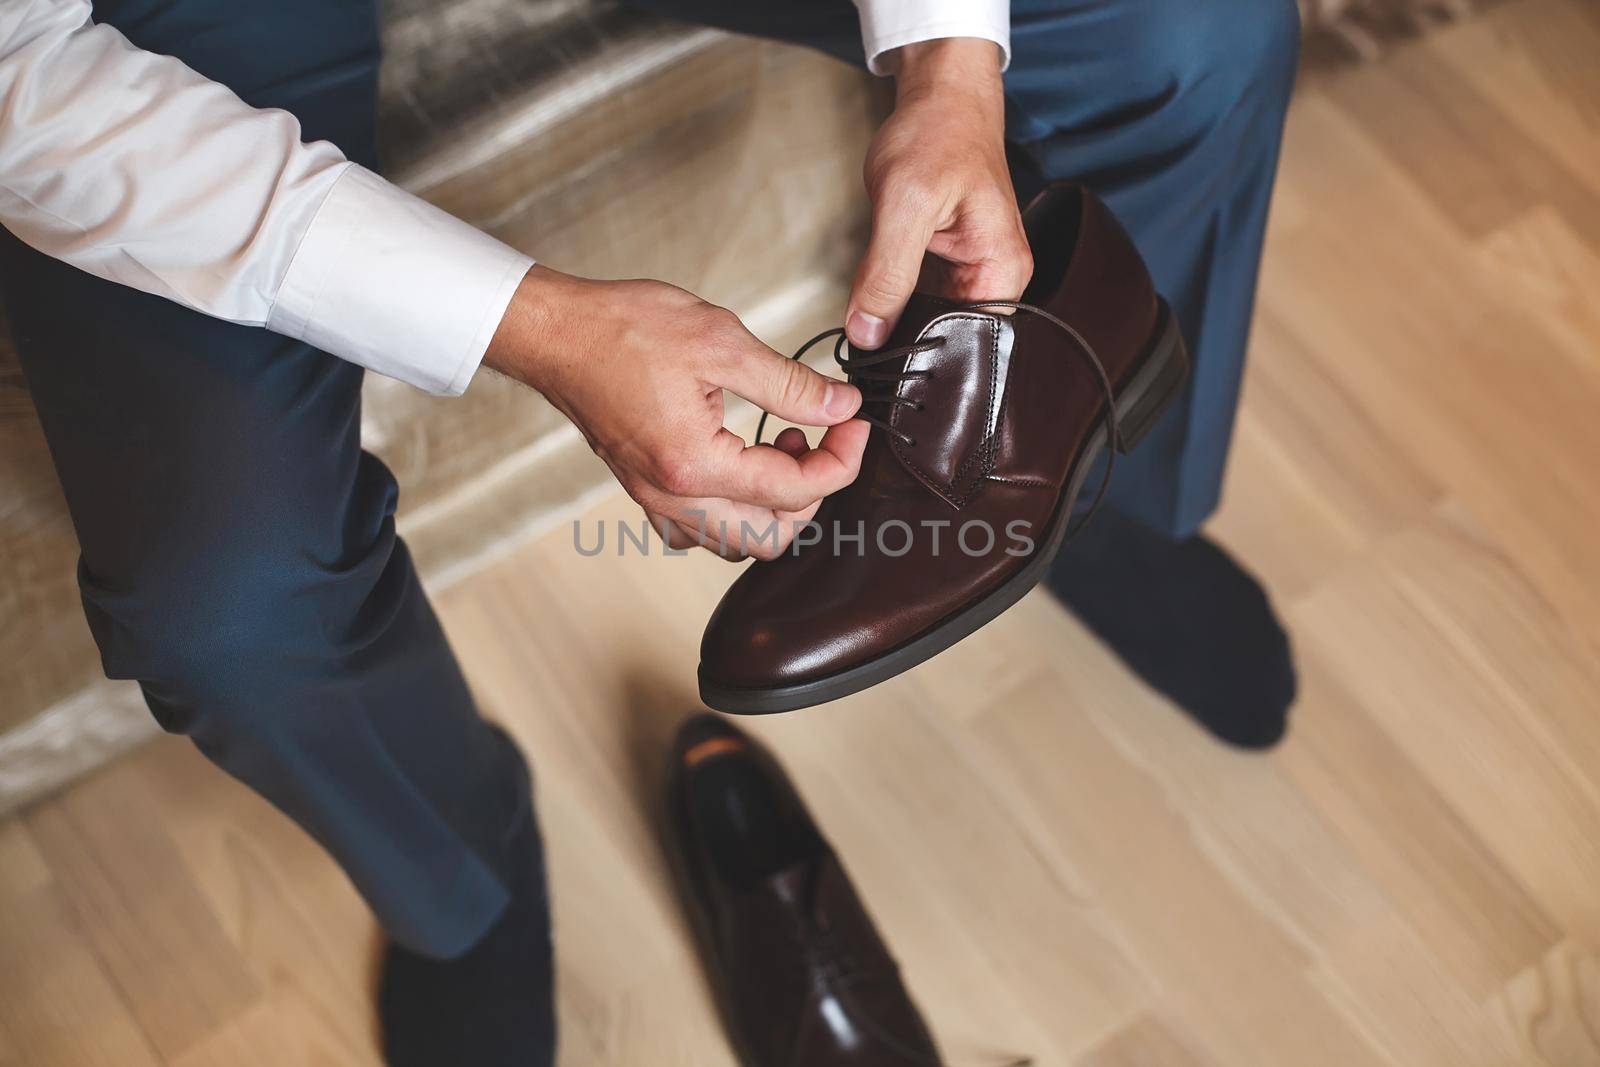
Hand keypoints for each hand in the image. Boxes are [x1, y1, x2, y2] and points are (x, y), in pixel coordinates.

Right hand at [484, 266, 869, 559]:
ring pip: (736, 542)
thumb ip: (791, 384)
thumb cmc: (623, 330)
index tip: (854, 421)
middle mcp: (674, 497)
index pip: (796, 492)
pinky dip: (735, 509)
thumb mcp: (722, 342)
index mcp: (696, 466)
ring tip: (782, 444)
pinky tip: (742, 459)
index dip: (843, 458)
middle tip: (823, 437)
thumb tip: (842, 407)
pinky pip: (701, 529)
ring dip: (774, 505)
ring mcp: (656, 499)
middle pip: (771, 537)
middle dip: (813, 492)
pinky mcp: (646, 490)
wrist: (558, 333)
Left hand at [847, 37, 1031, 348]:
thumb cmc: (939, 133)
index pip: (966, 342)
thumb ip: (886, 274)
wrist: (939, 96)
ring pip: (922, 319)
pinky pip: (913, 297)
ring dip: (893, 318)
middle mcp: (992, 279)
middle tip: (863, 341)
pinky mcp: (942, 264)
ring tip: (867, 312)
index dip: (921, 356)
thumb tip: (867, 332)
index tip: (879, 361)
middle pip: (943, 336)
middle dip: (902, 339)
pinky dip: (889, 298)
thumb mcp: (906, 204)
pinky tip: (873, 293)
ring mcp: (967, 273)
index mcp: (1003, 273)